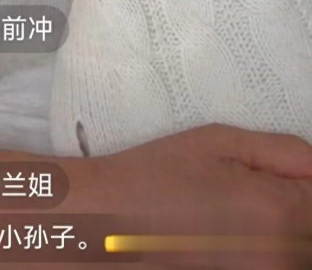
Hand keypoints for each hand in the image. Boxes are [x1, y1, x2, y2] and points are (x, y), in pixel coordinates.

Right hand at [0, 125, 311, 269]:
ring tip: (227, 218)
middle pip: (308, 232)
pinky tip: (220, 240)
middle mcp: (280, 258)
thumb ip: (283, 153)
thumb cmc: (159, 176)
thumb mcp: (221, 142)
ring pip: (290, 253)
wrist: (107, 223)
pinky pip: (266, 263)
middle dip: (289, 208)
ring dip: (273, 233)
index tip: (278, 178)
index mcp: (281, 214)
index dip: (302, 184)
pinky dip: (253, 252)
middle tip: (243, 196)